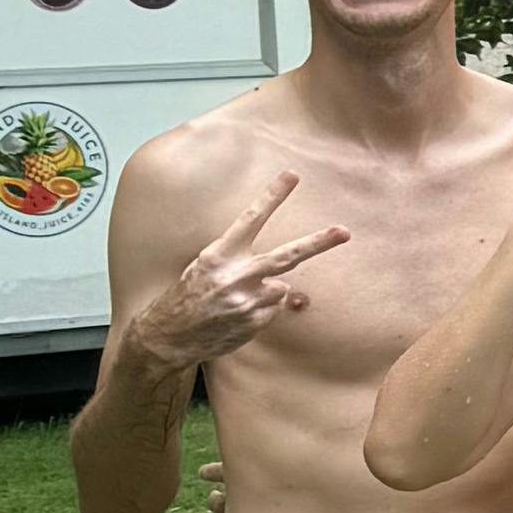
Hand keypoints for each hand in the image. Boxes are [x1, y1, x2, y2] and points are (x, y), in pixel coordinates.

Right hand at [142, 168, 352, 369]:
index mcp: (219, 255)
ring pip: (281, 286)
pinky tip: (239, 316)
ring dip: (269, 291)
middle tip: (344, 232)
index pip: (251, 219)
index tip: (292, 176)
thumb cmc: (189, 296)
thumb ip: (240, 261)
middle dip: (318, 243)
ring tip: (239, 300)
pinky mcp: (254, 322)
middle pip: (286, 255)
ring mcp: (247, 301)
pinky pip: (275, 309)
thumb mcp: (206, 267)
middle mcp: (234, 276)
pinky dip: (263, 310)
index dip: (272, 196)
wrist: (168, 337)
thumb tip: (284, 274)